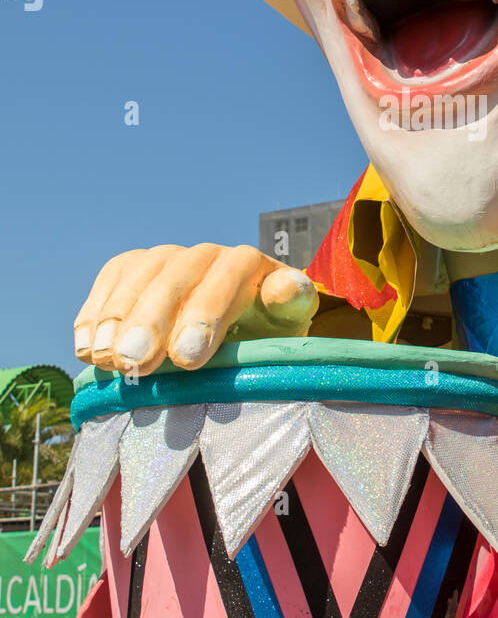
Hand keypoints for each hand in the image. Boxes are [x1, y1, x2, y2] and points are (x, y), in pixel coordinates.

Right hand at [73, 244, 318, 375]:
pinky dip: (96, 312)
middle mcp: (208, 255)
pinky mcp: (137, 268)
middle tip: (136, 362)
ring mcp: (170, 258)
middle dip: (153, 320)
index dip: (207, 312)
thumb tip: (288, 288)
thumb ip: (290, 306)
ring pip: (141, 273)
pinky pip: (112, 277)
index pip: (231, 276)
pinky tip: (87, 348)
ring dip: (119, 317)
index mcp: (252, 266)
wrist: (242, 330)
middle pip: (177, 275)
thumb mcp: (287, 327)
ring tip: (109, 359)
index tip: (187, 359)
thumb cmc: (267, 335)